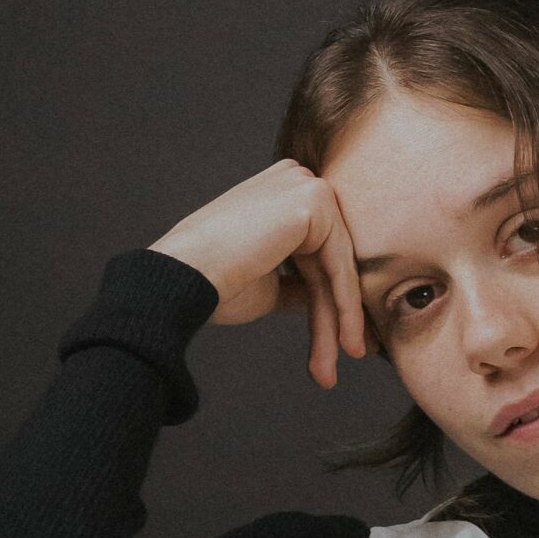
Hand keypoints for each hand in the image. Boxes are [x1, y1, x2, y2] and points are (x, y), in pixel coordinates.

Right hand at [148, 159, 375, 388]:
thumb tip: (329, 303)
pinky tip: (349, 341)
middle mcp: (296, 179)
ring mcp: (306, 185)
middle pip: (330, 261)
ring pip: (337, 266)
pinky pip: (339, 264)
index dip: (331, 301)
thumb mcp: (269, 284)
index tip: (344, 341)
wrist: (185, 276)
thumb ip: (301, 285)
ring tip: (348, 357)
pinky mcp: (313, 200)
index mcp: (281, 193)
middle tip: (353, 354)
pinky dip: (346, 305)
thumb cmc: (215, 281)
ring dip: (343, 319)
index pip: (318, 254)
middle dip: (339, 314)